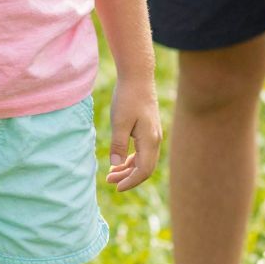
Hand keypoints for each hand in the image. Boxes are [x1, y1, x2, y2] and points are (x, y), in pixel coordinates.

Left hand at [106, 77, 162, 191]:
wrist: (138, 76)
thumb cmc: (128, 97)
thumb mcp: (119, 121)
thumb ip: (118, 144)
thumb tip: (116, 164)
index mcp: (150, 140)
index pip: (143, 170)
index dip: (131, 181)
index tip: (116, 187)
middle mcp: (155, 139)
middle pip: (145, 167)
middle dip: (128, 177)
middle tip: (109, 181)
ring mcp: (153, 134)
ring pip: (144, 159)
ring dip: (128, 168)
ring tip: (111, 173)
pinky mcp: (149, 128)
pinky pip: (142, 150)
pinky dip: (131, 158)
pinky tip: (119, 160)